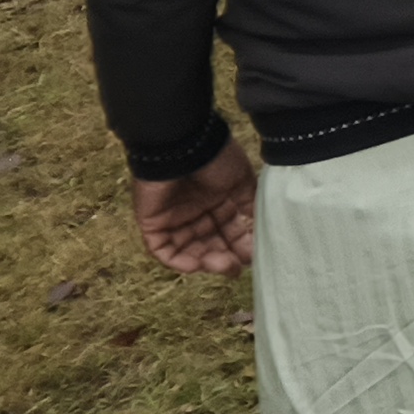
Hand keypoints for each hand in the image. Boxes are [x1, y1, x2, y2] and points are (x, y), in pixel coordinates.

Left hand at [132, 139, 255, 274]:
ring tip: (223, 265)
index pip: (230, 230)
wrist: (184, 146)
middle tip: (237, 266)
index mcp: (219, 200)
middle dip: (225, 257)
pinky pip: (164, 250)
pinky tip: (198, 264)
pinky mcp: (153, 224)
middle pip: (211, 243)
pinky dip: (179, 261)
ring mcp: (175, 219)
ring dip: (206, 262)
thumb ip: (249, 206)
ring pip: (190, 250)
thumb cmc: (216, 159)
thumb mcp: (242, 181)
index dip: (242, 245)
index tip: (254, 256)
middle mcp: (197, 212)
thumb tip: (259, 230)